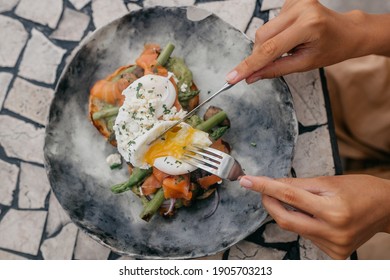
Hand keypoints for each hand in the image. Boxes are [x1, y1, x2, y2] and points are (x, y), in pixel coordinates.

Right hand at [226, 0, 386, 83]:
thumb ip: (275, 69)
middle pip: (262, 37)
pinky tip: (291, 36)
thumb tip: (251, 77)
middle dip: (259, 55)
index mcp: (307, 26)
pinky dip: (276, 34)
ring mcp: (296, 1)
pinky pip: (272, 23)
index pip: (270, 50)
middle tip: (268, 65)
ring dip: (269, 44)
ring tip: (290, 47)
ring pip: (265, 30)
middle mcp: (301, 9)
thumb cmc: (331, 49)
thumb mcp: (305, 64)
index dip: (249, 65)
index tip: (232, 77)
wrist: (347, 31)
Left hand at [239, 174, 389, 258]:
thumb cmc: (359, 189)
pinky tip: (316, 217)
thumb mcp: (328, 181)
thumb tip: (272, 184)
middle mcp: (333, 232)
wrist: (386, 208)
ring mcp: (334, 247)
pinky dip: (303, 223)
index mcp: (333, 210)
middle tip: (263, 190)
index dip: (265, 187)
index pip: (289, 197)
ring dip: (289, 212)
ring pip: (295, 228)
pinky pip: (306, 236)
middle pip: (285, 220)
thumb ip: (297, 185)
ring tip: (304, 201)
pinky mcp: (334, 255)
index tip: (247, 181)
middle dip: (269, 203)